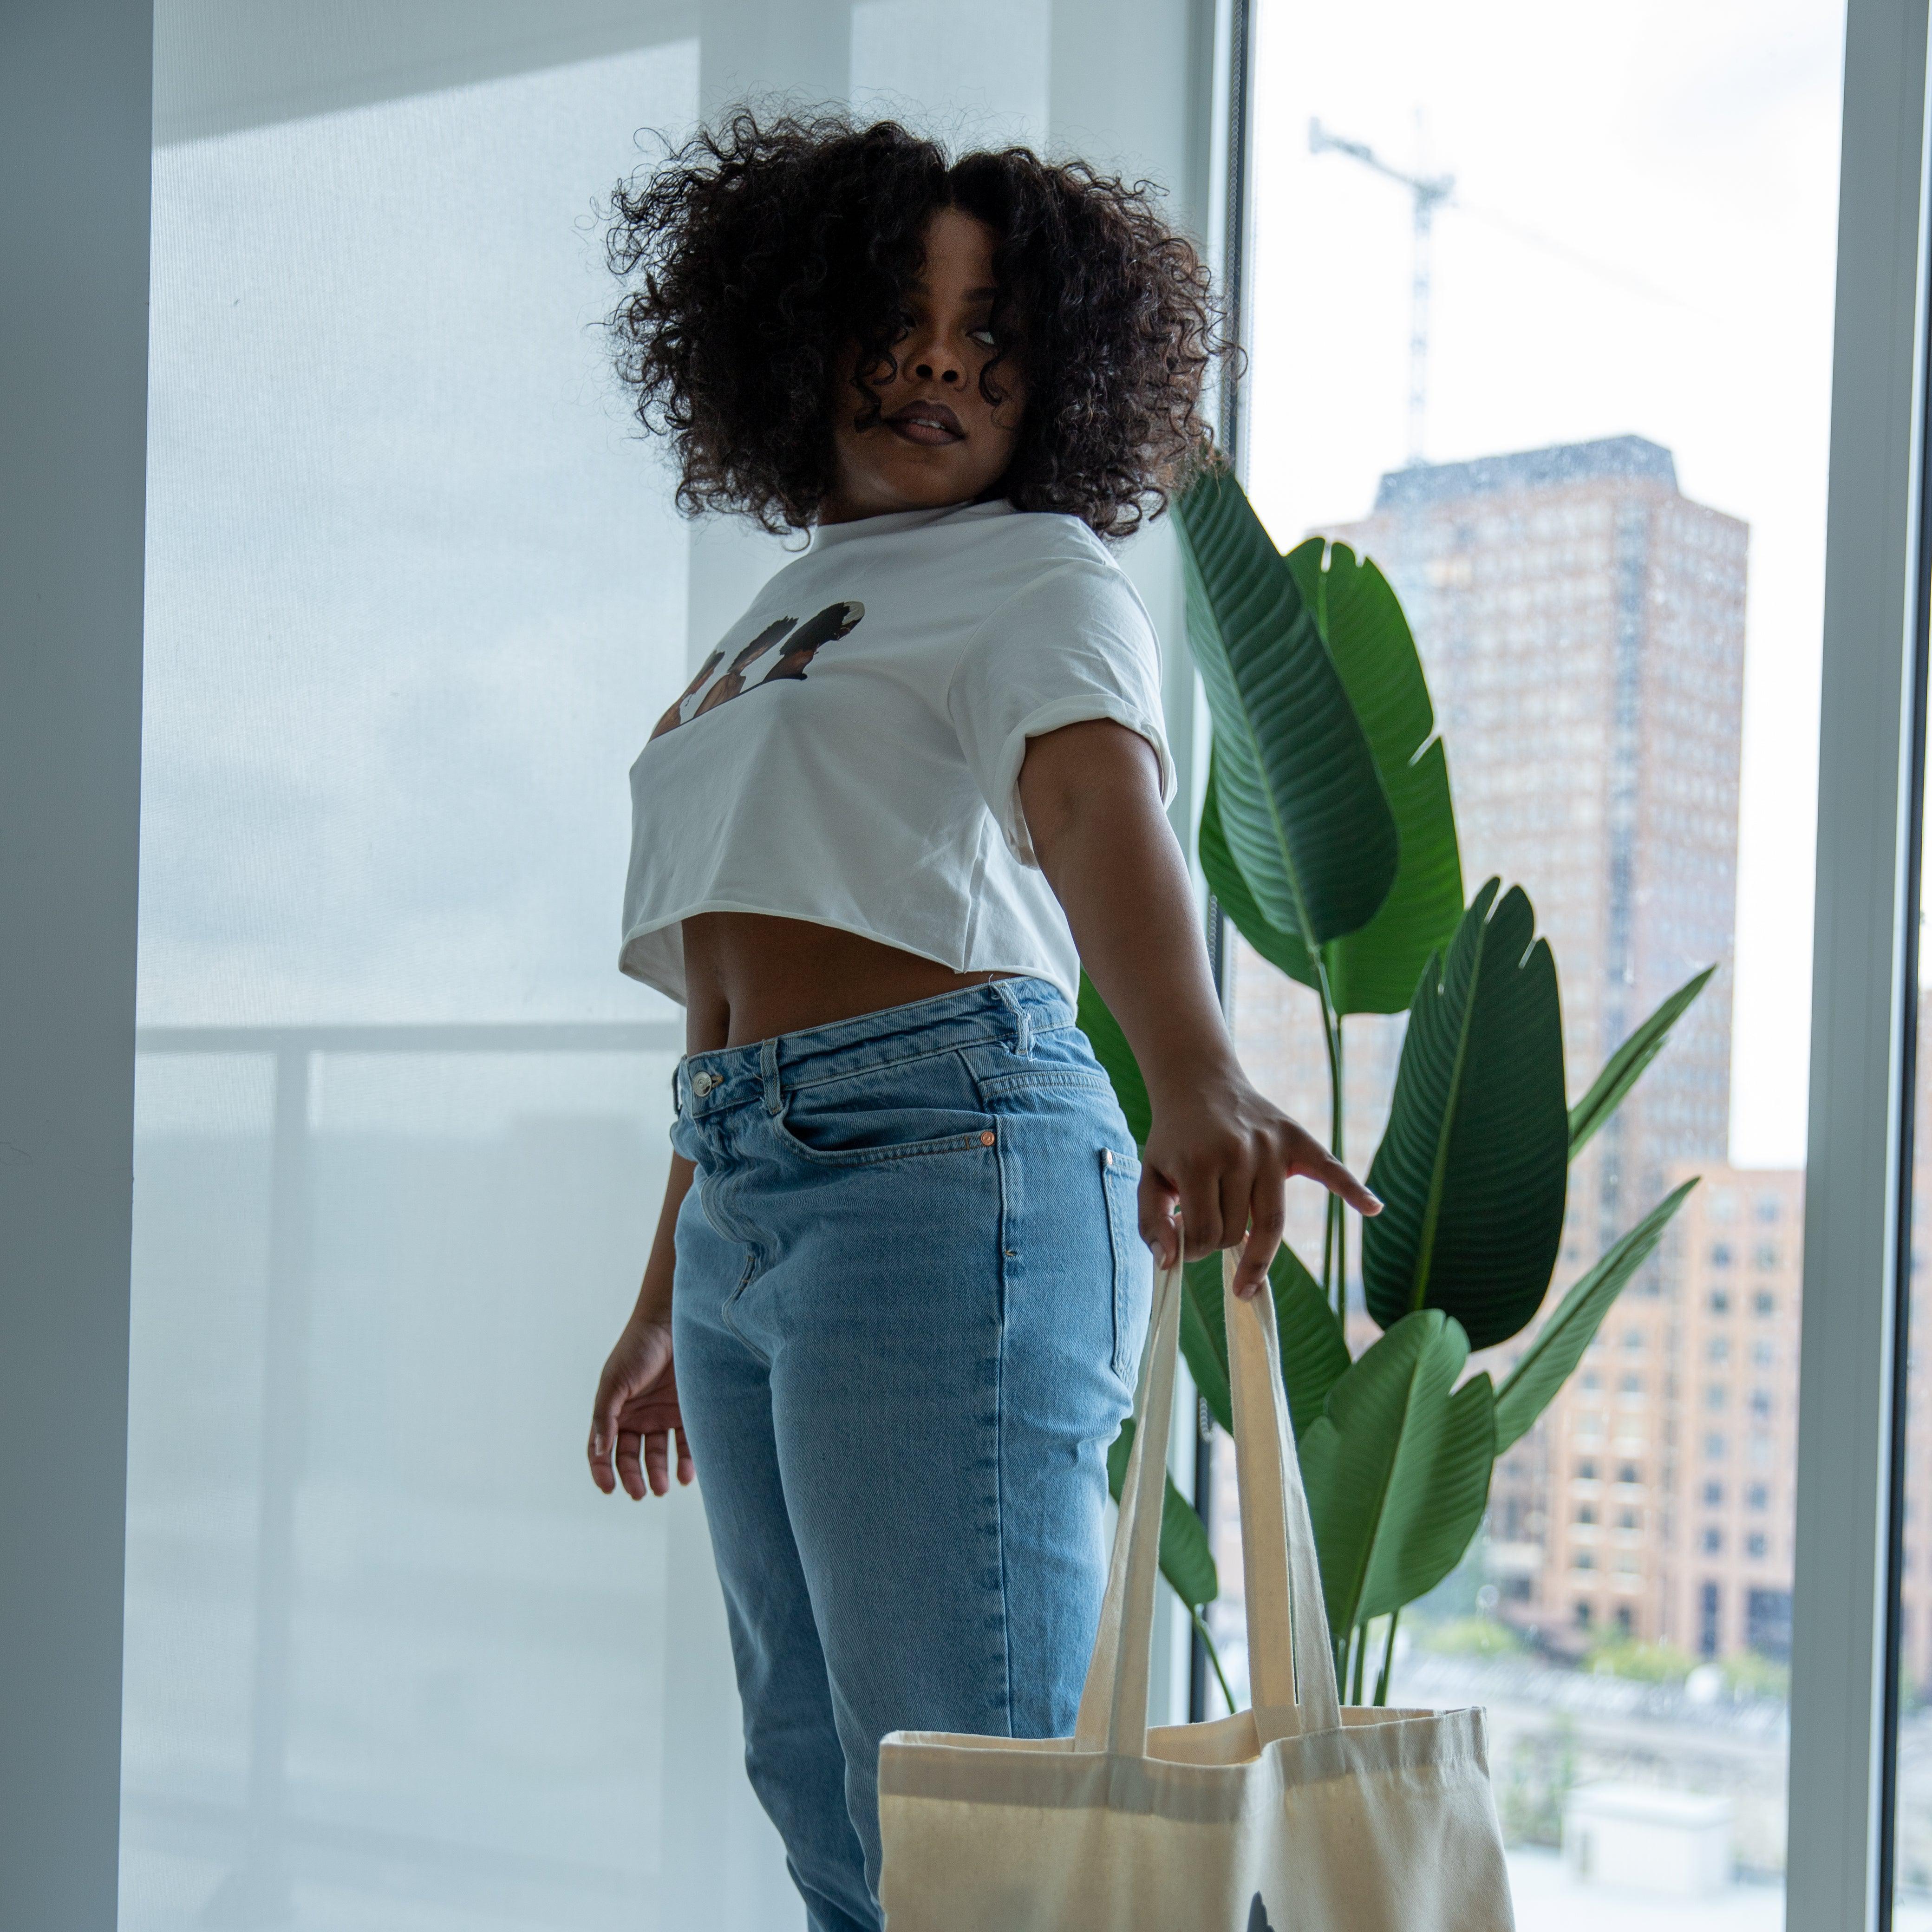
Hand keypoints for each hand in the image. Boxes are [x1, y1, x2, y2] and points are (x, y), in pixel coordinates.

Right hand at [588, 1318, 692, 1498]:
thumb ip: (605, 1416)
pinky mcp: (686, 1412)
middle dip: (633, 1477)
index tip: (608, 1489)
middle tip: (640, 1493)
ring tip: (663, 1488)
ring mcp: (662, 1415)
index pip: (602, 1449)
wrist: (674, 1323)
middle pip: (630, 1456)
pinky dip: (686, 1462)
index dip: (601, 1469)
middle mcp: (637, 1416)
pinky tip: (686, 1476)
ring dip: (658, 1474)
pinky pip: (685, 1443)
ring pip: (657, 1454)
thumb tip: (600, 1450)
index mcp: (614, 1411)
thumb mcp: (615, 1381)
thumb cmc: (638, 1348)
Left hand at [1139, 1064, 1379, 1298]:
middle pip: (1240, 1232)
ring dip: (1257, 1247)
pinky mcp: (1297, 1139)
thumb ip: (1151, 1223)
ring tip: (1245, 1271)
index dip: (1194, 1249)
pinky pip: (1331, 1169)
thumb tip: (1170, 1265)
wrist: (1198, 1083)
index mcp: (1198, 1164)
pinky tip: (1374, 1208)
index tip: (1188, 1241)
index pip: (1207, 1236)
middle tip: (1210, 1228)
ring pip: (1272, 1221)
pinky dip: (1353, 1189)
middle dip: (1222, 1242)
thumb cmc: (1173, 1140)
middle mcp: (1239, 1153)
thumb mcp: (1149, 1177)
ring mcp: (1271, 1146)